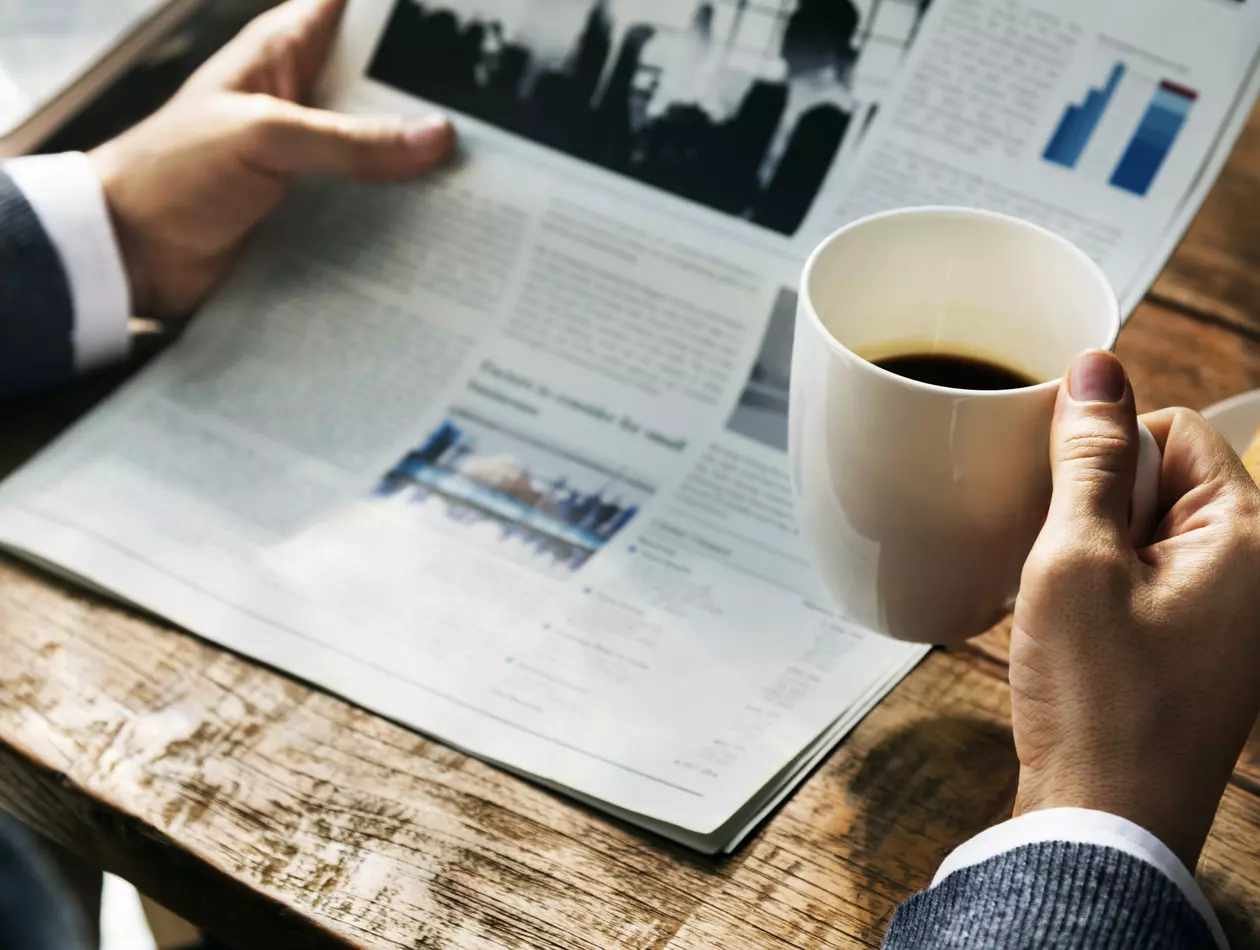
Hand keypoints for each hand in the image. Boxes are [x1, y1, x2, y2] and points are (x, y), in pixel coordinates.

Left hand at [90, 0, 454, 318]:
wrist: (130, 254)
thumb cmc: (173, 172)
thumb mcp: (263, 137)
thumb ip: (350, 138)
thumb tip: (436, 136)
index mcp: (285, 54)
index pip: (357, 14)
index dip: (408, 21)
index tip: (470, 39)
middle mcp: (306, 102)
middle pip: (388, 91)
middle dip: (436, 104)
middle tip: (497, 124)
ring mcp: (314, 161)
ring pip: (387, 155)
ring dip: (425, 170)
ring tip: (490, 180)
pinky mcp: (317, 214)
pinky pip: (373, 210)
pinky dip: (404, 220)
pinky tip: (445, 230)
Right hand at [1010, 349, 1259, 868]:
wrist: (1102, 822)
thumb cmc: (1096, 703)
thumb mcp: (1076, 563)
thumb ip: (1088, 461)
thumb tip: (1096, 368)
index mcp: (1247, 538)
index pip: (1176, 429)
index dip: (1104, 448)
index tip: (1056, 498)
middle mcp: (1250, 572)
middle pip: (1164, 477)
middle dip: (1094, 502)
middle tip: (1056, 559)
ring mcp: (1224, 614)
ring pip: (1145, 529)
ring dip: (1089, 546)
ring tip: (1059, 600)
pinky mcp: (1193, 647)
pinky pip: (1144, 578)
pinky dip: (1097, 584)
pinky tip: (1067, 625)